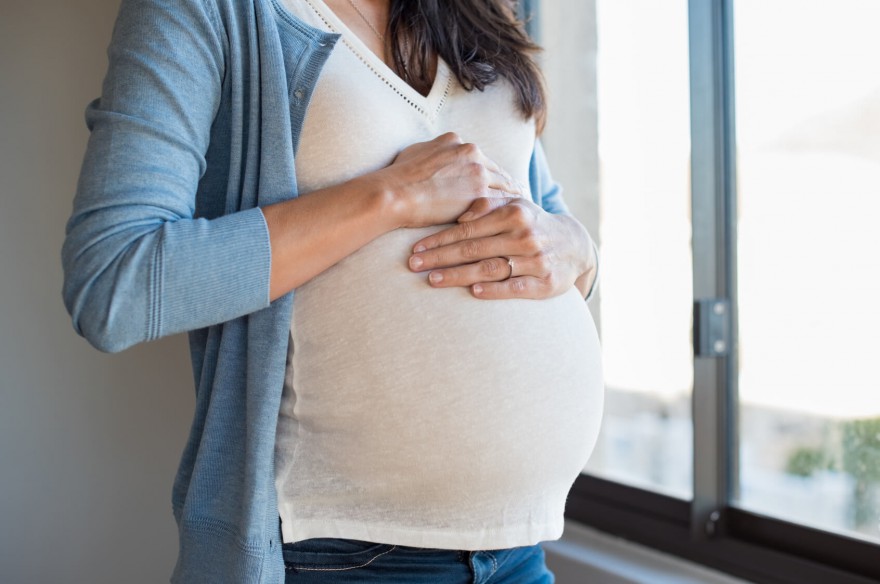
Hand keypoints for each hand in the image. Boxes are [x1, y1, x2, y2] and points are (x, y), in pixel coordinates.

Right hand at [371, 132, 521, 227]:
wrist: (394, 193)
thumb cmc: (398, 178)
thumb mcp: (415, 153)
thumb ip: (433, 153)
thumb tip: (433, 154)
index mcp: (456, 142)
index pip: (481, 159)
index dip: (490, 173)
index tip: (498, 182)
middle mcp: (471, 152)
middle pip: (497, 170)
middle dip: (507, 184)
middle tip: (520, 196)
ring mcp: (477, 171)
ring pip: (505, 185)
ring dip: (514, 197)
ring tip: (523, 210)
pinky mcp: (479, 192)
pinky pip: (501, 201)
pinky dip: (509, 210)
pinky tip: (515, 219)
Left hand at [407, 197, 596, 298]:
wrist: (574, 245)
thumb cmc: (532, 224)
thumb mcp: (515, 206)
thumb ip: (487, 205)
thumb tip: (460, 214)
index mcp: (514, 212)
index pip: (468, 228)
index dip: (440, 239)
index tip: (417, 247)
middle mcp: (525, 235)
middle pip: (474, 248)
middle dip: (440, 257)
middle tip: (414, 264)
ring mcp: (536, 260)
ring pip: (490, 268)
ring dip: (459, 274)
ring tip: (433, 279)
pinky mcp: (545, 283)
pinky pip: (515, 287)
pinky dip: (494, 290)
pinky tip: (474, 292)